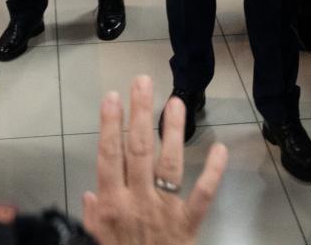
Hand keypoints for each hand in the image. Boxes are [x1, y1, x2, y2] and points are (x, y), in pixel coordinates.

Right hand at [82, 75, 226, 244]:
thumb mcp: (93, 240)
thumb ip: (91, 218)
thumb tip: (89, 193)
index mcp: (110, 205)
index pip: (109, 156)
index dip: (110, 125)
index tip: (112, 97)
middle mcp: (136, 201)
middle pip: (138, 149)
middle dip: (140, 113)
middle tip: (142, 82)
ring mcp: (164, 210)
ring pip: (168, 163)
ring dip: (172, 130)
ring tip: (175, 101)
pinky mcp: (188, 224)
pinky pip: (202, 195)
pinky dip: (213, 172)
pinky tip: (220, 149)